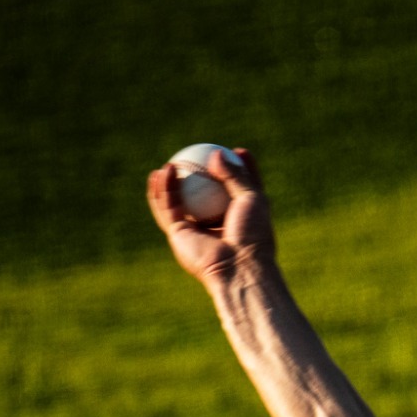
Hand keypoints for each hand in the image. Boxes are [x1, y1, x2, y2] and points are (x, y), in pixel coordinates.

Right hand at [145, 146, 273, 287]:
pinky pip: (168, 208)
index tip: (236, 150)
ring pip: (178, 202)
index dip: (236, 169)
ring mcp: (197, 231)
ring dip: (170, 182)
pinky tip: (164, 173)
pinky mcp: (179, 235)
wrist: (239, 266)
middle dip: (196, 176)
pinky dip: (164, 190)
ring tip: (169, 164)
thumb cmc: (252, 234)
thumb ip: (236, 175)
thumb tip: (216, 154)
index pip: (238, 189)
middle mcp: (217, 224)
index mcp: (240, 217)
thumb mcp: (253, 198)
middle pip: (204, 195)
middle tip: (194, 154)